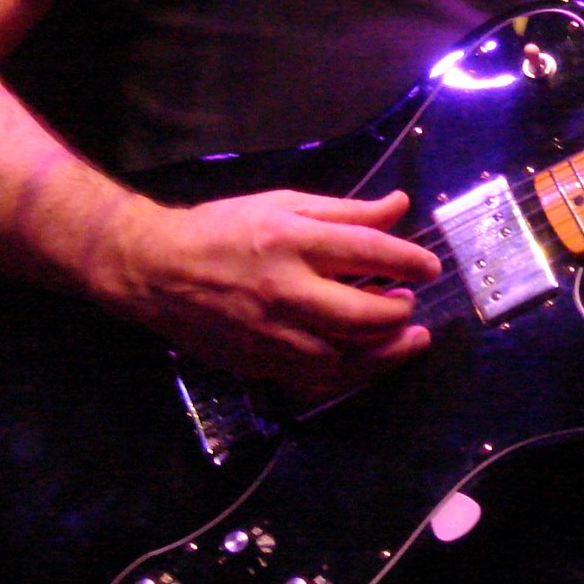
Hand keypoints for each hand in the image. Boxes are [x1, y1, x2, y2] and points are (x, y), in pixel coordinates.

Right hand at [96, 188, 441, 408]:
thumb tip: (399, 206)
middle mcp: (284, 290)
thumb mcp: (283, 204)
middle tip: (412, 303)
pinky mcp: (258, 363)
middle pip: (361, 313)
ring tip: (409, 339)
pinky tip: (369, 363)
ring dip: (386, 353)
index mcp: (290, 240)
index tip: (429, 266)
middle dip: (399, 312)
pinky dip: (351, 375)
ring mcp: (270, 333)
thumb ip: (345, 211)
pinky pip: (316, 380)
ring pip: (344, 357)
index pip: (367, 252)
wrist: (155, 270)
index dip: (408, 260)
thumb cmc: (222, 228)